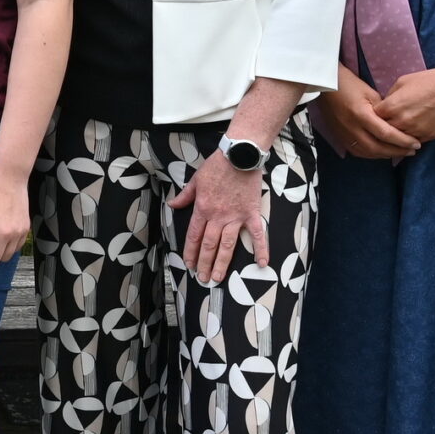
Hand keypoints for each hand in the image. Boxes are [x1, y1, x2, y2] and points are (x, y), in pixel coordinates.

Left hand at [170, 153, 266, 285]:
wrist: (239, 155)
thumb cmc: (217, 166)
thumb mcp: (195, 180)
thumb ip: (185, 196)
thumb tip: (172, 205)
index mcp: (202, 209)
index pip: (194, 236)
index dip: (191, 251)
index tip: (189, 264)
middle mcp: (218, 216)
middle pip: (209, 245)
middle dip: (205, 263)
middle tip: (203, 278)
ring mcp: (236, 217)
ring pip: (227, 245)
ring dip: (222, 263)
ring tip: (218, 277)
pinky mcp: (252, 213)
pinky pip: (258, 234)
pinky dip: (261, 249)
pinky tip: (262, 264)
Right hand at [319, 70, 421, 159]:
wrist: (326, 85)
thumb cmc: (350, 84)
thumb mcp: (370, 92)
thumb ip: (384, 110)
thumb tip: (397, 123)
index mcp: (361, 114)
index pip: (386, 133)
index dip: (403, 141)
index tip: (417, 143)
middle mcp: (352, 128)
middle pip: (377, 148)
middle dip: (397, 151)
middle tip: (412, 151)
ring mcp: (344, 134)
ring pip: (368, 153)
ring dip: (386, 155)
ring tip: (400, 152)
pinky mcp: (340, 137)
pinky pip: (358, 152)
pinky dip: (372, 154)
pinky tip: (382, 152)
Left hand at [377, 59, 434, 143]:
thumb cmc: (430, 80)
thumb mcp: (403, 82)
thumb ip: (390, 96)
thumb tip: (384, 105)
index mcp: (393, 106)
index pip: (373, 118)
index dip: (373, 116)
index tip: (375, 114)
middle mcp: (402, 121)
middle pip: (383, 132)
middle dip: (382, 128)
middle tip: (383, 124)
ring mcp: (416, 131)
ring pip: (398, 140)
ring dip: (395, 136)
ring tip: (396, 130)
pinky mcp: (429, 136)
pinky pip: (413, 142)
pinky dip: (409, 139)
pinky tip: (409, 133)